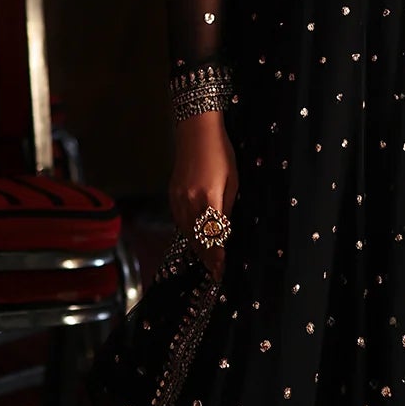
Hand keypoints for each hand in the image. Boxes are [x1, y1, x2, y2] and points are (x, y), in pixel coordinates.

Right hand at [169, 111, 237, 282]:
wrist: (196, 132)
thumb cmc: (221, 154)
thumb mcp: (233, 181)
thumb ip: (227, 209)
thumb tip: (225, 231)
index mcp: (208, 198)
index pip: (212, 236)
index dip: (217, 256)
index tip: (222, 271)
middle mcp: (189, 202)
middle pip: (197, 239)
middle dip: (208, 258)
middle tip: (217, 273)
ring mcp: (178, 199)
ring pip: (187, 232)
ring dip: (198, 248)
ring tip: (209, 262)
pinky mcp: (172, 195)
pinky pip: (180, 221)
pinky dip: (189, 233)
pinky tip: (197, 239)